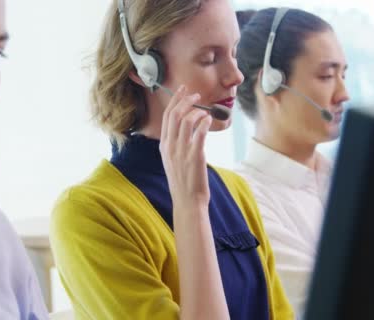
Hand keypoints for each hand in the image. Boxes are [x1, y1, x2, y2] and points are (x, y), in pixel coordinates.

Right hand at [159, 85, 212, 209]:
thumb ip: (175, 145)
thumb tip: (184, 129)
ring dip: (196, 111)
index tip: (182, 90)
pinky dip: (204, 122)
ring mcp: (182, 151)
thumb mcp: (172, 161)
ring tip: (205, 110)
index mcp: (164, 146)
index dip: (174, 100)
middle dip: (185, 100)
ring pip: (186, 121)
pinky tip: (209, 119)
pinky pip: (199, 133)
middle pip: (175, 115)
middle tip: (196, 95)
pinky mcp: (195, 156)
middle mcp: (170, 146)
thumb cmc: (183, 182)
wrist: (187, 201)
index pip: (167, 116)